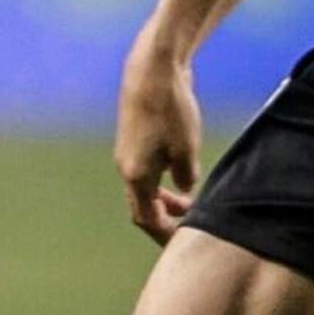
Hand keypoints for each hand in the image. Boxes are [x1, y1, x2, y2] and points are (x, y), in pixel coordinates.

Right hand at [114, 27, 202, 243]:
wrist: (153, 71)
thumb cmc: (171, 111)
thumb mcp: (187, 150)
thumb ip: (185, 177)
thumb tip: (184, 188)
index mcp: (136, 175)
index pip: (147, 218)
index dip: (164, 234)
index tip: (183, 243)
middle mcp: (126, 167)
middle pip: (141, 206)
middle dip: (164, 220)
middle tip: (187, 227)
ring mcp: (127, 152)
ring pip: (142, 188)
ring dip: (163, 200)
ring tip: (187, 201)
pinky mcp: (134, 137)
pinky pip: (144, 170)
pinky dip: (159, 181)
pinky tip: (179, 174)